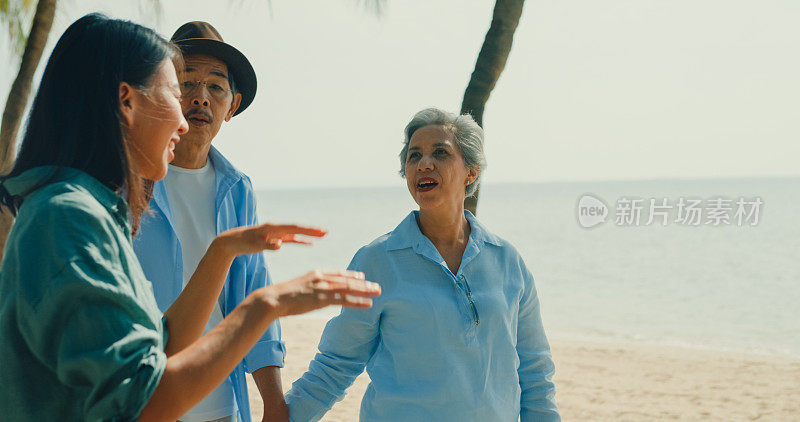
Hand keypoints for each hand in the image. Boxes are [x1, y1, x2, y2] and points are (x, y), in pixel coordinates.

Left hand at [214, 223, 326, 255]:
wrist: (231, 241)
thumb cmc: (241, 243)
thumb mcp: (253, 245)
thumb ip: (267, 245)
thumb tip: (280, 244)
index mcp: (273, 228)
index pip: (293, 228)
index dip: (307, 230)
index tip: (320, 232)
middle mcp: (276, 228)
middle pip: (298, 228)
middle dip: (312, 230)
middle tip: (327, 232)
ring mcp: (276, 233)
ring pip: (296, 233)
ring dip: (309, 234)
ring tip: (323, 235)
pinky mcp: (275, 238)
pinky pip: (291, 238)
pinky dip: (300, 240)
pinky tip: (309, 243)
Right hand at [262, 270, 380, 316]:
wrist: (273, 299)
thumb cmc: (282, 297)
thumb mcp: (298, 288)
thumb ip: (309, 289)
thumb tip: (314, 295)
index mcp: (316, 274)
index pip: (338, 273)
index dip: (351, 275)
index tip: (362, 276)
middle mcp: (321, 278)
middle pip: (347, 280)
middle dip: (363, 283)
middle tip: (377, 286)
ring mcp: (322, 288)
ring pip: (348, 288)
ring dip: (365, 291)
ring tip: (377, 292)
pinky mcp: (322, 299)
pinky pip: (344, 300)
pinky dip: (358, 302)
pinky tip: (368, 304)